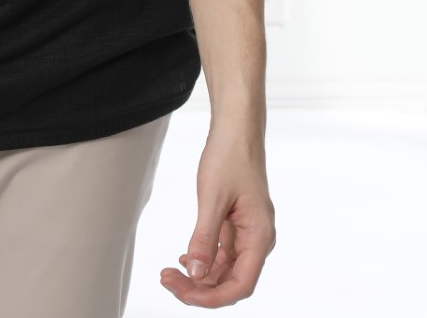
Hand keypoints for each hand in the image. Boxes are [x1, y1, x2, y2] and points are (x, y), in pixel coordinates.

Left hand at [159, 122, 275, 306]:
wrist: (236, 129)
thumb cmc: (229, 157)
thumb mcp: (212, 198)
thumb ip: (205, 238)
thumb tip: (195, 274)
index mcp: (260, 236)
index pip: (241, 285)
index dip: (212, 298)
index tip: (184, 294)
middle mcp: (258, 239)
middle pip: (230, 280)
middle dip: (199, 287)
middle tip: (166, 280)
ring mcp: (248, 232)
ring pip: (225, 269)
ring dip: (199, 275)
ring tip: (168, 272)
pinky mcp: (237, 224)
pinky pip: (222, 253)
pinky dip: (203, 259)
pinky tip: (183, 259)